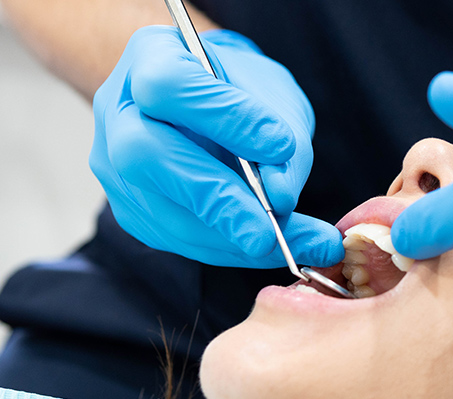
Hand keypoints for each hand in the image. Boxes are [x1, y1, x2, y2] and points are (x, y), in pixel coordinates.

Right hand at [90, 26, 342, 267]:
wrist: (206, 100)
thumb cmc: (241, 88)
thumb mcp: (274, 92)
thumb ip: (284, 138)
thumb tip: (281, 197)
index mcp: (150, 56)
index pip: (169, 86)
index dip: (226, 117)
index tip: (281, 145)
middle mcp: (118, 110)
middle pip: (146, 157)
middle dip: (217, 201)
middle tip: (269, 233)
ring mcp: (114, 164)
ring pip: (160, 211)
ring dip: (232, 238)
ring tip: (298, 244)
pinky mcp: (131, 208)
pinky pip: (176, 238)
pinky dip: (229, 247)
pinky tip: (271, 247)